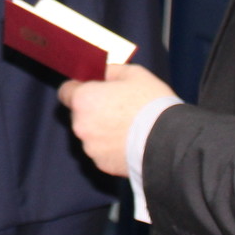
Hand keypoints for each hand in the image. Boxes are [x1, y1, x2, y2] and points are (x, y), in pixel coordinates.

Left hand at [58, 64, 173, 175]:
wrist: (169, 141)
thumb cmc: (151, 104)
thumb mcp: (133, 74)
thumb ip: (111, 71)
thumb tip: (103, 73)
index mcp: (83, 99)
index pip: (65, 91)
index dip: (78, 89)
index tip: (92, 90)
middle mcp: (80, 124)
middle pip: (79, 114)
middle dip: (93, 111)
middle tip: (117, 109)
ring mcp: (90, 147)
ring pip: (90, 135)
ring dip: (102, 131)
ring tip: (127, 127)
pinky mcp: (102, 164)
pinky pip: (102, 152)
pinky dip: (111, 148)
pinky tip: (129, 142)